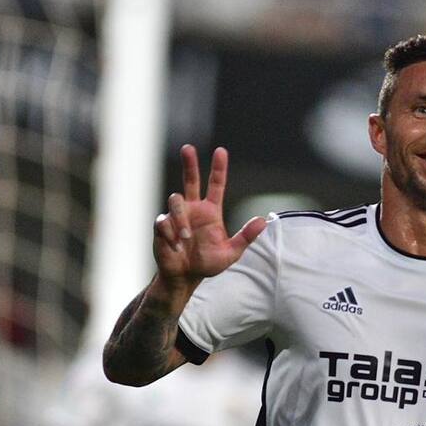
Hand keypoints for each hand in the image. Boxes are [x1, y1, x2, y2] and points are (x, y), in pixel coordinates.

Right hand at [153, 145, 266, 286]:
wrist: (185, 277)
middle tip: (188, 148)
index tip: (221, 151)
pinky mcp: (162, 225)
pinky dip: (170, 234)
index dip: (218, 168)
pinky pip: (163, 221)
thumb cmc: (207, 263)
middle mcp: (193, 209)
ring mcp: (176, 215)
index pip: (216, 185)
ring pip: (175, 200)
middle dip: (189, 163)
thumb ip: (246, 237)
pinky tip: (175, 246)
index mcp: (210, 212)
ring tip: (185, 239)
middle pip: (190, 179)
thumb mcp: (231, 253)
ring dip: (181, 219)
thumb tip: (263, 220)